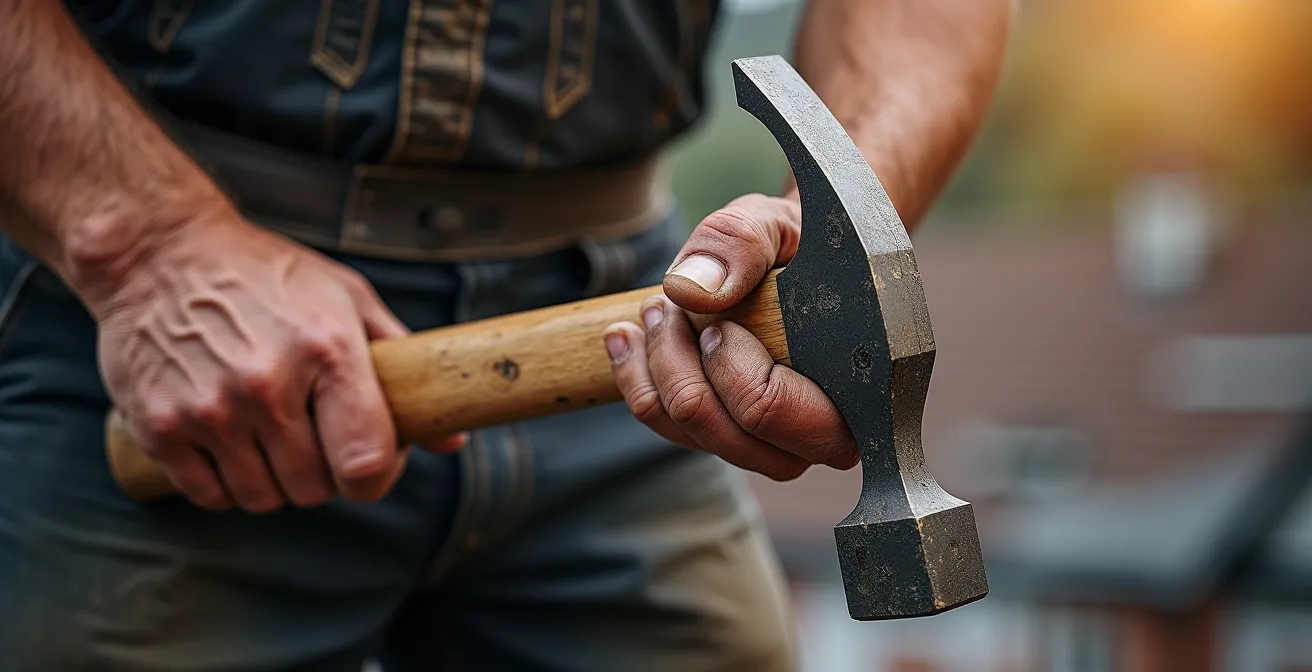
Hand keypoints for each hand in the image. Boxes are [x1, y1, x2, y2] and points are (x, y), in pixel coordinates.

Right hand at [87, 205, 461, 512]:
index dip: (378, 475)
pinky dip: (225, 482)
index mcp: (326, 350)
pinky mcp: (160, 428)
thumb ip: (401, 364)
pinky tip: (230, 441)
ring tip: (269, 433)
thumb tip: (451, 437)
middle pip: (316, 488)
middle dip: (325, 472)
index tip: (370, 461)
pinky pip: (210, 496)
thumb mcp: (347, 297)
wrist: (158, 253)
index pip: (366, 461)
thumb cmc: (266, 275)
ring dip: (275, 480)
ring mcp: (210, 409)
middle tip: (314, 434)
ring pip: (264, 498)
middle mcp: (267, 384)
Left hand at [603, 194, 858, 480]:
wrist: (800, 256)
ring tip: (651, 310)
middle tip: (664, 307)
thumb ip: (741, 243)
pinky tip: (626, 337)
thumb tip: (691, 290)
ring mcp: (773, 442)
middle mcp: (820, 435)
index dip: (730, 366)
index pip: (773, 411)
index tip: (719, 321)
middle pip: (727, 437)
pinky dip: (639, 382)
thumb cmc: (800, 243)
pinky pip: (671, 428)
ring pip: (691, 434)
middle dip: (680, 369)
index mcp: (856, 394)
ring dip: (656, 372)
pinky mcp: (733, 433)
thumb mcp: (773, 222)